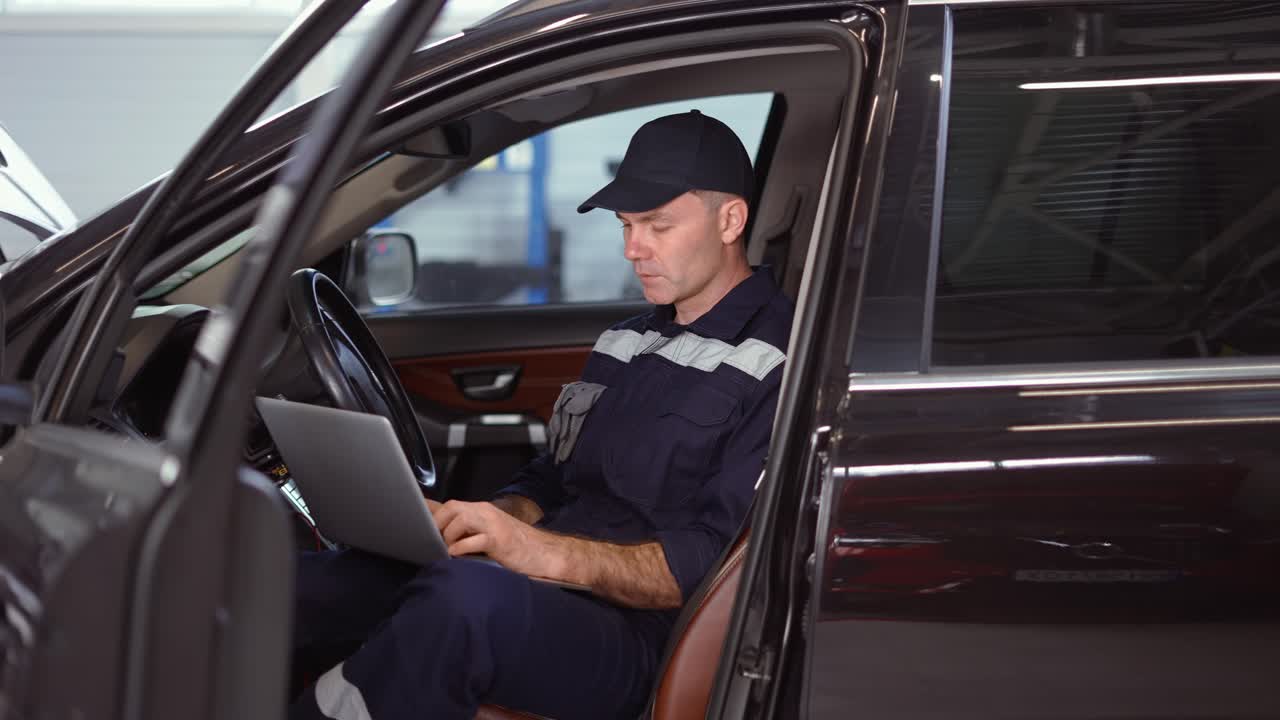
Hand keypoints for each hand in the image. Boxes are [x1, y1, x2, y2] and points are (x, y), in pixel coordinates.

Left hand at [430, 499, 560, 577]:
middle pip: (452, 507)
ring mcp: (493, 524)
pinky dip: (461, 548)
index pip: (449, 504)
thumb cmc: (515, 546)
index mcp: (481, 510)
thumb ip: (467, 533)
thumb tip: (440, 537)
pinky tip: (457, 556)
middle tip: (433, 541)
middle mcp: (486, 512)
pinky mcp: (500, 540)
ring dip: (448, 536)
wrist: (544, 553)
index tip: (412, 518)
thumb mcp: (488, 535)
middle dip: (437, 524)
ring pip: (460, 519)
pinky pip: (475, 539)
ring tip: (448, 549)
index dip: (429, 511)